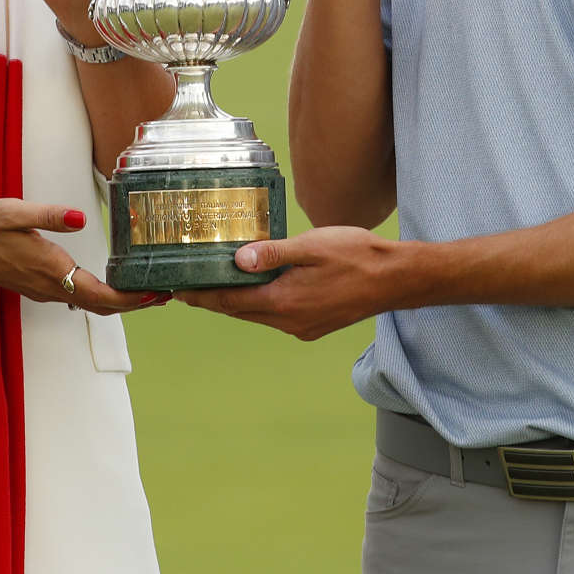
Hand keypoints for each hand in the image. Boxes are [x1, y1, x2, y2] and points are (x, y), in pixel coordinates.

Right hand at [0, 199, 164, 314]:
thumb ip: (47, 215)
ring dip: (119, 299)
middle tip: (166, 292)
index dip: (132, 299)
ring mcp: (42, 289)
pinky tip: (109, 282)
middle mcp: (49, 286)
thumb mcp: (11, 212)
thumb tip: (80, 218)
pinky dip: (100, 295)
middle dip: (135, 302)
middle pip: (101, 304)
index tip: (158, 294)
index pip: (100, 295)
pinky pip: (76, 297)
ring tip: (146, 287)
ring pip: (89, 303)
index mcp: (50, 269)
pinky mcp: (36, 284)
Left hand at [178, 226, 403, 340]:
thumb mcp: (311, 246)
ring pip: (258, 315)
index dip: (201, 297)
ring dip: (236, 302)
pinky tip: (258, 288)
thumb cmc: (356, 256)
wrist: (395, 279)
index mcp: (283, 303)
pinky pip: (277, 317)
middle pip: (239, 311)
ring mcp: (302, 327)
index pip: (230, 302)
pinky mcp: (314, 326)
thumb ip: (273, 253)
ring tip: (216, 285)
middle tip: (188, 287)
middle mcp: (289, 322)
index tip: (178, 291)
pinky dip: (260, 304)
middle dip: (213, 300)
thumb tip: (237, 260)